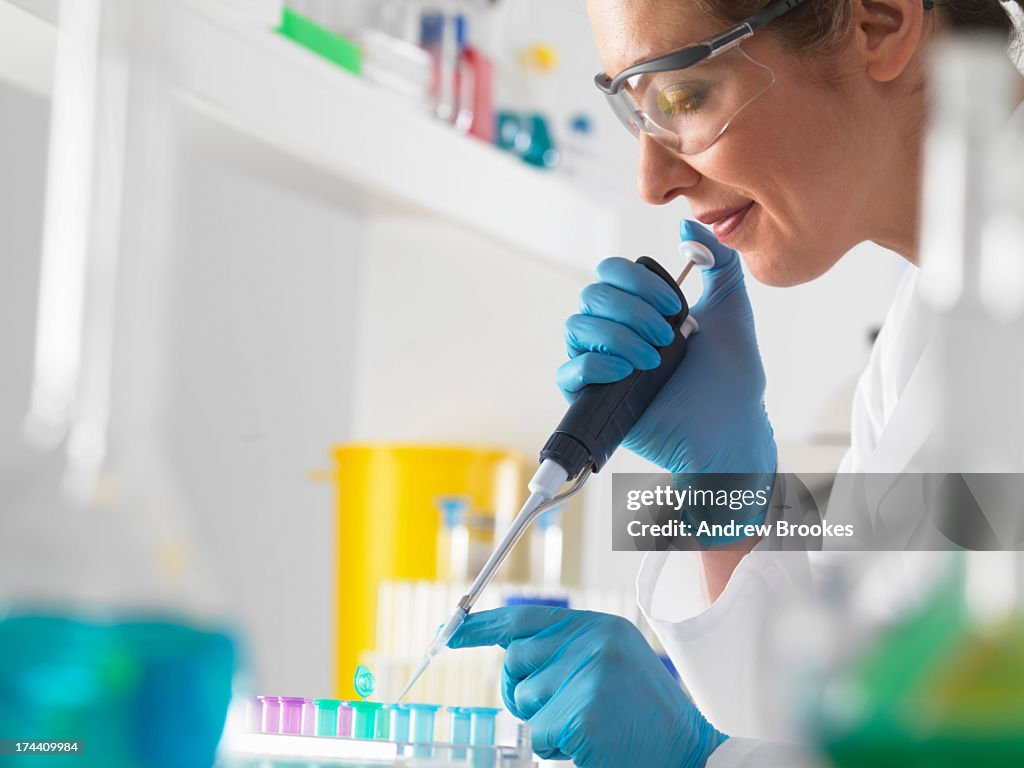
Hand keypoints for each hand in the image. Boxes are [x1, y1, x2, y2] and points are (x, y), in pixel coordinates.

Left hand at [449, 606, 725, 767]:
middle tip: (559, 711)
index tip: (452, 633)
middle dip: (522, 692)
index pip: (524, 618)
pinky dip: (556, 749)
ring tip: (588, 726)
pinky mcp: (584, 713)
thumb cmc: (643, 716)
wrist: (690, 754)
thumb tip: (510, 653)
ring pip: (525, 702)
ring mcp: (590, 675)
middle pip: (516, 662)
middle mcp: (593, 641)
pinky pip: (538, 735)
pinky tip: (590, 744)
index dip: (482, 626)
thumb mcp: (611, 663)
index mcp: (598, 625)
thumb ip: (567, 650)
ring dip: (546, 723)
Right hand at [557, 220, 775, 478]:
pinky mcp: (594, 398)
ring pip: (576, 327)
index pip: (612, 273)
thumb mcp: (733, 309)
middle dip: (630, 309)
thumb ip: (718, 263)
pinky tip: (628, 372)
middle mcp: (617, 333)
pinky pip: (568, 371)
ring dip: (617, 337)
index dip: (638, 282)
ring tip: (653, 360)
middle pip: (591, 296)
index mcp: (642, 310)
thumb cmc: (733, 380)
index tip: (675, 305)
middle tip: (666, 335)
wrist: (730, 432)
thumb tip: (687, 224)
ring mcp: (603, 365)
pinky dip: (594, 365)